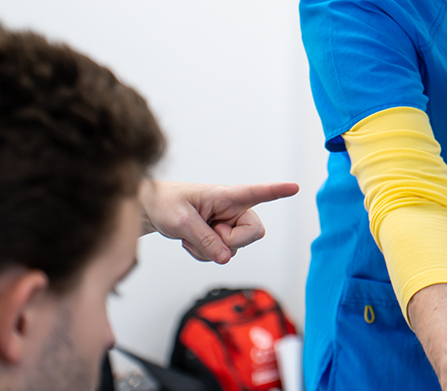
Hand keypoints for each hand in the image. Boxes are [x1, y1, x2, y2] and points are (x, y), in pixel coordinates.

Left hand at [139, 180, 300, 263]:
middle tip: (210, 236)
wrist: (151, 210)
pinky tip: (191, 241)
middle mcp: (233, 209)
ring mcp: (227, 224)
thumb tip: (225, 258)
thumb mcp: (181, 222)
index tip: (294, 187)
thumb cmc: (166, 204)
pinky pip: (221, 255)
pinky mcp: (219, 237)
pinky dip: (204, 254)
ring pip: (235, 248)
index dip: (277, 191)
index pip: (257, 192)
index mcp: (226, 196)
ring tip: (192, 235)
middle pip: (253, 232)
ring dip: (211, 250)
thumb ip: (205, 240)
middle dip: (232, 242)